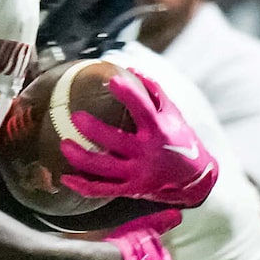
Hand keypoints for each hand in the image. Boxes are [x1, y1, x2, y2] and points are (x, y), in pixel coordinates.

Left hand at [56, 67, 219, 209]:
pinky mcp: (132, 189)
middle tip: (75, 116)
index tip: (111, 81)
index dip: (128, 94)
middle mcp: (148, 153)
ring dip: (81, 158)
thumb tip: (132, 70)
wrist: (196, 180)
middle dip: (93, 129)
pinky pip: (103, 190)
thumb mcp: (174, 114)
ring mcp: (139, 174)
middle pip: (115, 141)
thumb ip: (154, 92)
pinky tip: (67, 179)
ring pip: (104, 168)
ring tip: (64, 144)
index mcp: (159, 131)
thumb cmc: (181, 140)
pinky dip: (83, 186)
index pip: (143, 109)